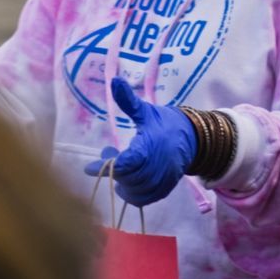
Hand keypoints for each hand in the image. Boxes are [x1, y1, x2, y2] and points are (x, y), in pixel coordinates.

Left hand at [82, 78, 195, 205]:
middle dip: (112, 171)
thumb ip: (128, 100)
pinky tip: (124, 183)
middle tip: (106, 155)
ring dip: (121, 183)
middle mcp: (159, 165)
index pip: (127, 161)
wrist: (192, 137)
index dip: (107, 166)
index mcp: (152, 145)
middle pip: (128, 178)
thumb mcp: (145, 110)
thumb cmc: (163, 122)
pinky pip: (144, 198)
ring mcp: (163, 178)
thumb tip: (114, 80)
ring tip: (116, 168)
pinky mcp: (165, 188)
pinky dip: (132, 194)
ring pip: (135, 190)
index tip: (87, 168)